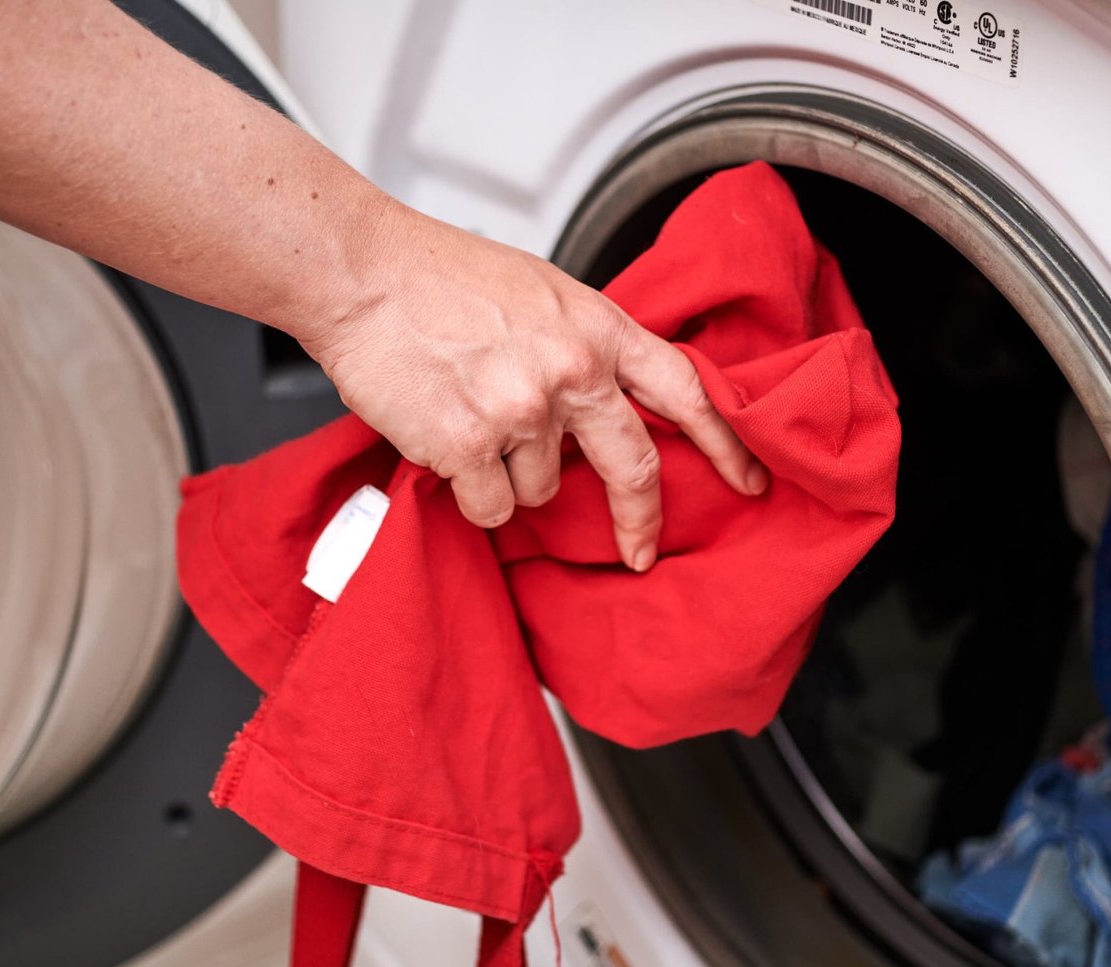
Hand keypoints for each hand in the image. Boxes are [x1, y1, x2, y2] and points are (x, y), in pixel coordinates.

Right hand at [297, 203, 767, 571]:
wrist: (361, 273)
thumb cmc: (438, 276)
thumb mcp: (541, 291)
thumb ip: (583, 344)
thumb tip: (606, 400)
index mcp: (597, 327)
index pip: (685, 390)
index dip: (725, 442)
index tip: (750, 479)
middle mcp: (571, 369)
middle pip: (632, 465)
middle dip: (639, 518)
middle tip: (639, 549)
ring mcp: (521, 409)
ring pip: (540, 490)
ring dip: (511, 475)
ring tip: (470, 417)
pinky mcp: (469, 444)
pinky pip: (491, 507)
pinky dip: (470, 492)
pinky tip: (444, 442)